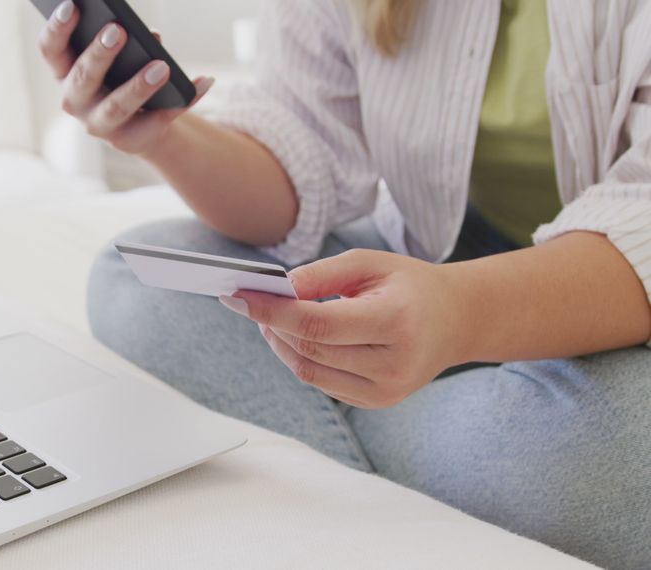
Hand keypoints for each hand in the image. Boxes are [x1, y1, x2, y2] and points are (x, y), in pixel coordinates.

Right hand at [37, 1, 214, 154]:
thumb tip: (152, 36)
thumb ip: (125, 41)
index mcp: (64, 71)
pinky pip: (157, 121)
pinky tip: (203, 81)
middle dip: (99, 54)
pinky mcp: (127, 141)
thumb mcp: (117, 55)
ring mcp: (98, 125)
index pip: (50, 49)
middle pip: (82, 78)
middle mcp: (74, 100)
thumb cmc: (121, 75)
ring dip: (138, 86)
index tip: (72, 5)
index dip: (57, 28)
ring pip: (116, 107)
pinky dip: (183, 100)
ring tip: (161, 67)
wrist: (138, 121)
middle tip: (118, 30)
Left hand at [221, 249, 468, 408]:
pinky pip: (321, 382)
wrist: (457, 321)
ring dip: (280, 343)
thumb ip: (320, 274)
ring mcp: (386, 391)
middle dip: (271, 324)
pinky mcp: (377, 402)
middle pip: (309, 348)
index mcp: (396, 322)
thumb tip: (275, 289)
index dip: (272, 311)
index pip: (318, 324)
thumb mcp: (369, 263)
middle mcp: (393, 364)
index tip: (238, 295)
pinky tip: (295, 336)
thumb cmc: (409, 285)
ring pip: (308, 371)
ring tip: (269, 316)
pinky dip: (300, 358)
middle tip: (249, 299)